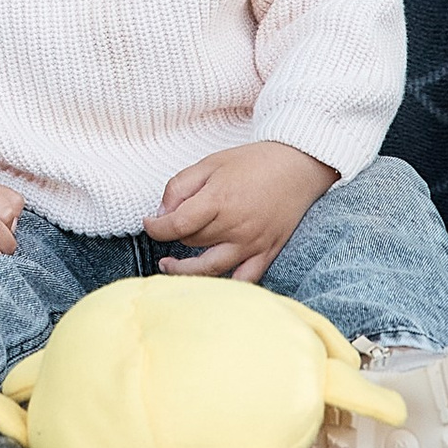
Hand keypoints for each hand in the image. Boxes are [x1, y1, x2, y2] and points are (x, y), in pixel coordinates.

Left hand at [147, 140, 336, 281]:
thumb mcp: (210, 163)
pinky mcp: (267, 252)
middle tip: (171, 225)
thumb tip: (161, 213)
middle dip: (175, 235)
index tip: (149, 223)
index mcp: (218, 200)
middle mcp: (235, 226)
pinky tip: (210, 282)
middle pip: (192, 243)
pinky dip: (226, 285)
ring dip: (185, 270)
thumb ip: (180, 186)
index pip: (175, 226)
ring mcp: (252, 243)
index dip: (155, 228)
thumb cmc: (253, 162)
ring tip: (169, 265)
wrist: (299, 165)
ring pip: (210, 268)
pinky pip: (244, 280)